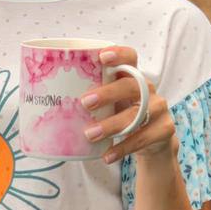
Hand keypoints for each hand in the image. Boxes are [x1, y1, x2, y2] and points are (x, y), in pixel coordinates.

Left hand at [81, 46, 177, 165]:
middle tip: (85, 103)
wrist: (154, 142)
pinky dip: (123, 148)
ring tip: (90, 134)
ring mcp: (159, 109)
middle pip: (132, 86)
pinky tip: (107, 155)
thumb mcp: (111, 104)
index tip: (102, 57)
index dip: (119, 54)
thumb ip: (92, 98)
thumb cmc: (124, 116)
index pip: (131, 58)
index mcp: (133, 77)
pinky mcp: (164, 129)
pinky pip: (143, 138)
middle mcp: (148, 90)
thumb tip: (46, 99)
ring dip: (112, 125)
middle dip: (108, 93)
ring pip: (137, 114)